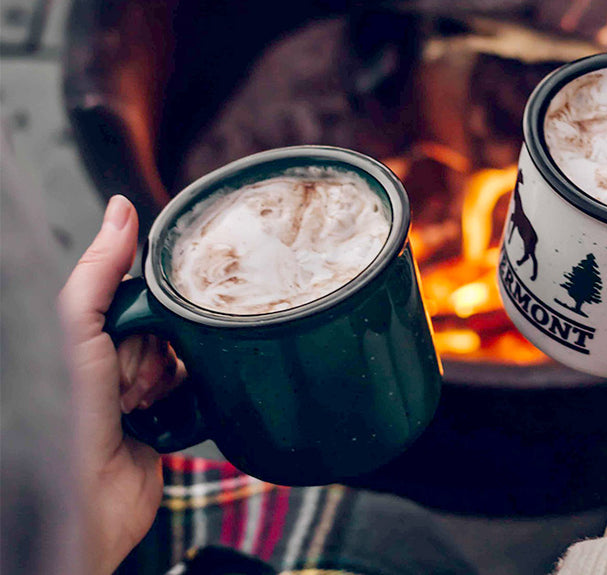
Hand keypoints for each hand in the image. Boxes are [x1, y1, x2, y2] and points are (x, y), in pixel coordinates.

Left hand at [58, 196, 182, 573]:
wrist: (92, 495)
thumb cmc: (69, 415)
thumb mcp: (78, 330)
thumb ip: (98, 272)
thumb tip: (122, 208)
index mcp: (91, 328)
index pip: (141, 291)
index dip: (147, 307)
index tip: (139, 327)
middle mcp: (117, 353)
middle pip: (168, 322)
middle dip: (155, 350)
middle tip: (127, 380)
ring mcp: (144, 386)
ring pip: (187, 354)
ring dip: (168, 378)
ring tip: (138, 403)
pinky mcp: (172, 413)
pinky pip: (201, 387)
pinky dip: (188, 398)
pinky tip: (160, 413)